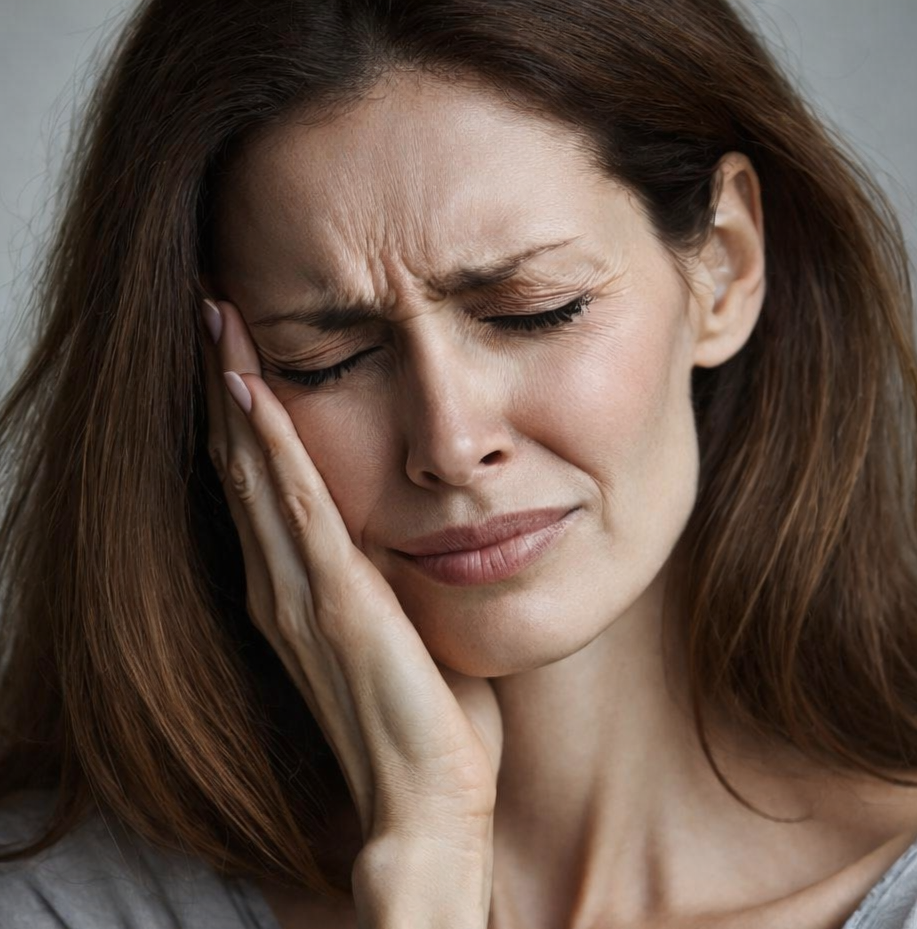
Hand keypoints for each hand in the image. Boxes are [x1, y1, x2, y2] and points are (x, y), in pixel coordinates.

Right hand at [200, 297, 502, 854]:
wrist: (426, 800)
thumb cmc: (424, 719)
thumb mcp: (401, 632)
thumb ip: (388, 580)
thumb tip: (410, 533)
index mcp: (294, 590)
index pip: (257, 484)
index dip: (240, 415)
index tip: (235, 351)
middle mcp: (280, 585)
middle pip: (240, 462)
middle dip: (224, 382)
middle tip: (209, 308)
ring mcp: (301, 593)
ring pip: (255, 472)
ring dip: (235, 393)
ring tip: (217, 322)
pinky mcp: (336, 602)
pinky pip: (298, 509)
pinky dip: (273, 448)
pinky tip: (256, 395)